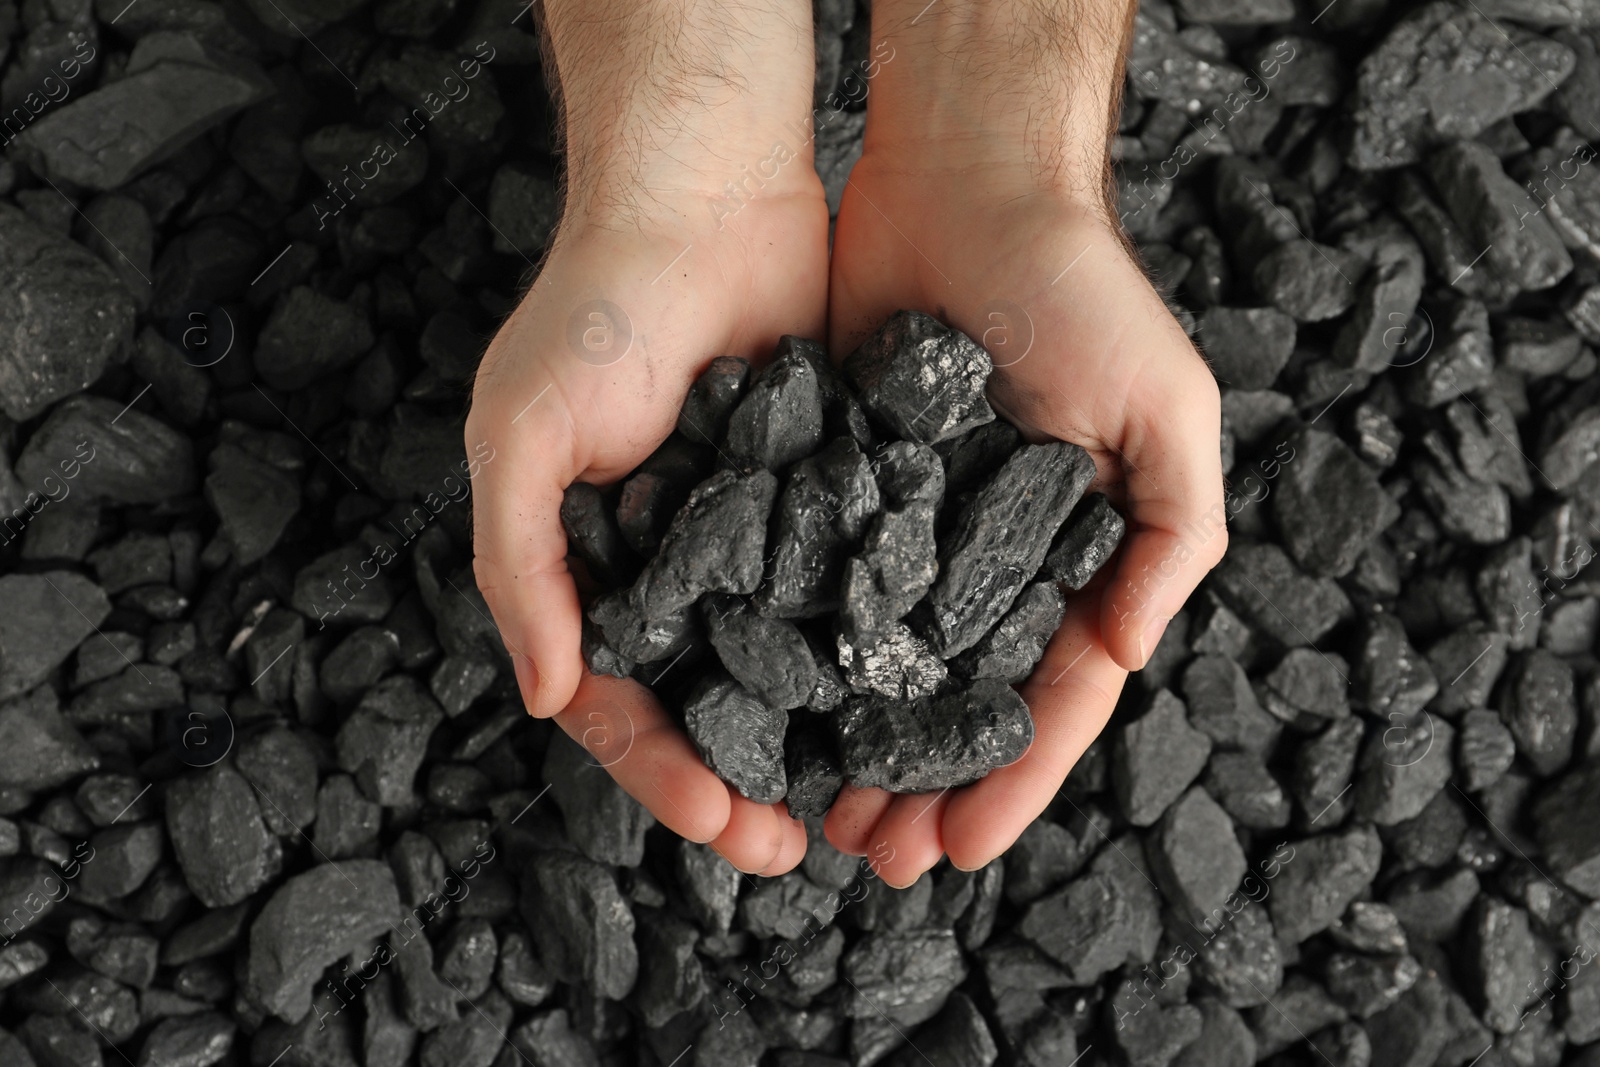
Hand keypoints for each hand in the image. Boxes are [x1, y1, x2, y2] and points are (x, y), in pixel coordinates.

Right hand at [466, 0, 828, 874]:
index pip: (621, 703)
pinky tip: (905, 706)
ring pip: (786, 671)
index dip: (662, 774)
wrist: (706, 198)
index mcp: (595, 570)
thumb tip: (549, 698)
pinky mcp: (827, 501)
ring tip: (857, 805)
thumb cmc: (599, 310)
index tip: (720, 824)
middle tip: (795, 848)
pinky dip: (867, 657)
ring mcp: (755, 541)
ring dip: (813, 744)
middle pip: (709, 709)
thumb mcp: (522, 434)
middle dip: (744, 786)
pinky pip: (847, 596)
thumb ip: (523, 565)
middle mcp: (677, 570)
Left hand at [822, 0, 1226, 884]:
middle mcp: (983, 559)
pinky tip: (763, 711)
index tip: (959, 851)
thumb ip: (1171, 534)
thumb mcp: (1165, 410)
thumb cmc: (1083, 289)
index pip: (1041, 697)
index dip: (1006, 780)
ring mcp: (904, 527)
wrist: (968, 181)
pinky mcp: (831, 486)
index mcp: (1067, 559)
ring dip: (848, 745)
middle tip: (873, 857)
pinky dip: (792, 655)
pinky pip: (809, 586)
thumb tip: (1126, 654)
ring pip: (871, 666)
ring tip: (816, 816)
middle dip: (917, 787)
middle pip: (947, 703)